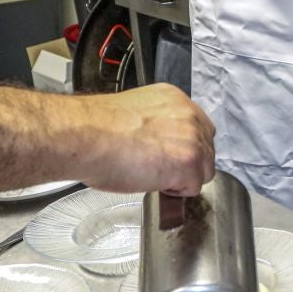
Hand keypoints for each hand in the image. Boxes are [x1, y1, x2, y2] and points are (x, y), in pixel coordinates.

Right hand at [82, 83, 215, 195]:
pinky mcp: (189, 162)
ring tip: (154, 177)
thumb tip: (158, 142)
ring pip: (204, 169)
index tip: (169, 155)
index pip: (197, 127)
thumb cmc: (96, 128)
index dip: (183, 146)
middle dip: (187, 163)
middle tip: (160, 169)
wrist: (86, 136)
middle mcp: (188, 115)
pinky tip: (155, 183)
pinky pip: (193, 187)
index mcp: (174, 99)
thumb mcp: (133, 114)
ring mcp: (192, 138)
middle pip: (206, 148)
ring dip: (183, 178)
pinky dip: (176, 192)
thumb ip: (156, 124)